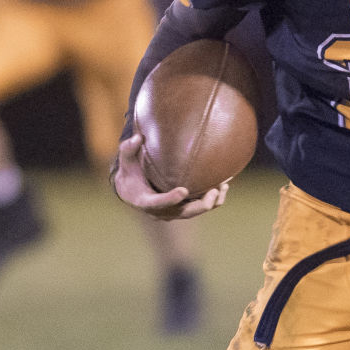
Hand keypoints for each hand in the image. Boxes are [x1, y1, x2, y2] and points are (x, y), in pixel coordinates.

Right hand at [112, 134, 229, 220]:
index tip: (184, 191)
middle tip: (213, 191)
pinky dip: (212, 200)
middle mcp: (160, 211)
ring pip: (195, 212)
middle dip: (200, 204)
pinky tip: (223, 186)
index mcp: (144, 201)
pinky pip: (199, 207)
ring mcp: (173, 212)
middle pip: (183, 213)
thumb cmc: (129, 173)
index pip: (158, 203)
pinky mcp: (182, 209)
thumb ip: (128, 149)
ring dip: (211, 202)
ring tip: (223, 187)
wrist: (131, 190)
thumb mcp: (125, 161)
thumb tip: (137, 137)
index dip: (171, 199)